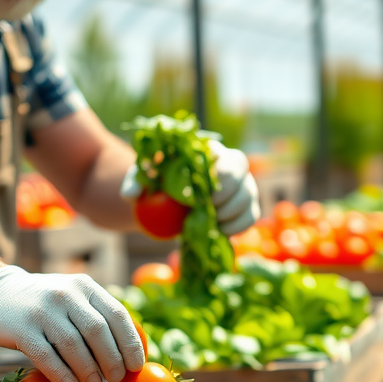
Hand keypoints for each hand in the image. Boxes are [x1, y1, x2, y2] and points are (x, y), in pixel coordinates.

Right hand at [0, 266, 143, 381]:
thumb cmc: (46, 305)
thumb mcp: (74, 298)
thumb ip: (98, 317)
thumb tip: (128, 357)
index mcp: (85, 287)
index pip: (117, 315)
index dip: (130, 343)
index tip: (137, 366)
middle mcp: (66, 295)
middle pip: (98, 331)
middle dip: (112, 360)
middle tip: (117, 379)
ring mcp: (43, 310)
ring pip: (73, 345)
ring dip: (88, 370)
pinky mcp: (21, 329)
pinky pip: (46, 356)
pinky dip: (62, 375)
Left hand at [119, 139, 260, 234]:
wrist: (169, 201)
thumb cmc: (158, 183)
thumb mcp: (142, 178)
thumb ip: (134, 182)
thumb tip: (131, 195)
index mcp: (209, 150)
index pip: (224, 155)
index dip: (219, 175)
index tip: (201, 194)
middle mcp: (230, 164)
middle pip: (242, 171)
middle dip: (226, 193)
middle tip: (206, 207)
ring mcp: (242, 185)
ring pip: (249, 195)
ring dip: (230, 212)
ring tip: (210, 220)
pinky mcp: (246, 207)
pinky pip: (251, 216)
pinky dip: (237, 226)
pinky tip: (219, 231)